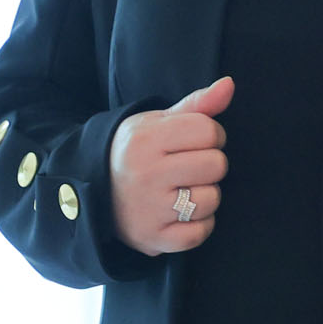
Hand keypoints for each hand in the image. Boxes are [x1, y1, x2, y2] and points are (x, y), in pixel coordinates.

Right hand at [107, 76, 231, 255]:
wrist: (93, 192)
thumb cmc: (135, 152)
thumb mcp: (157, 122)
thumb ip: (197, 105)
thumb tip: (229, 84)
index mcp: (146, 140)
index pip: (209, 131)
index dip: (210, 136)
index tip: (194, 143)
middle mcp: (146, 174)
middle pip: (216, 165)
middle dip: (209, 165)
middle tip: (189, 167)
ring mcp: (150, 209)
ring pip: (211, 199)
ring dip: (205, 195)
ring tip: (183, 190)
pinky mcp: (155, 238)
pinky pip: (201, 233)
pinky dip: (198, 225)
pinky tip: (181, 214)